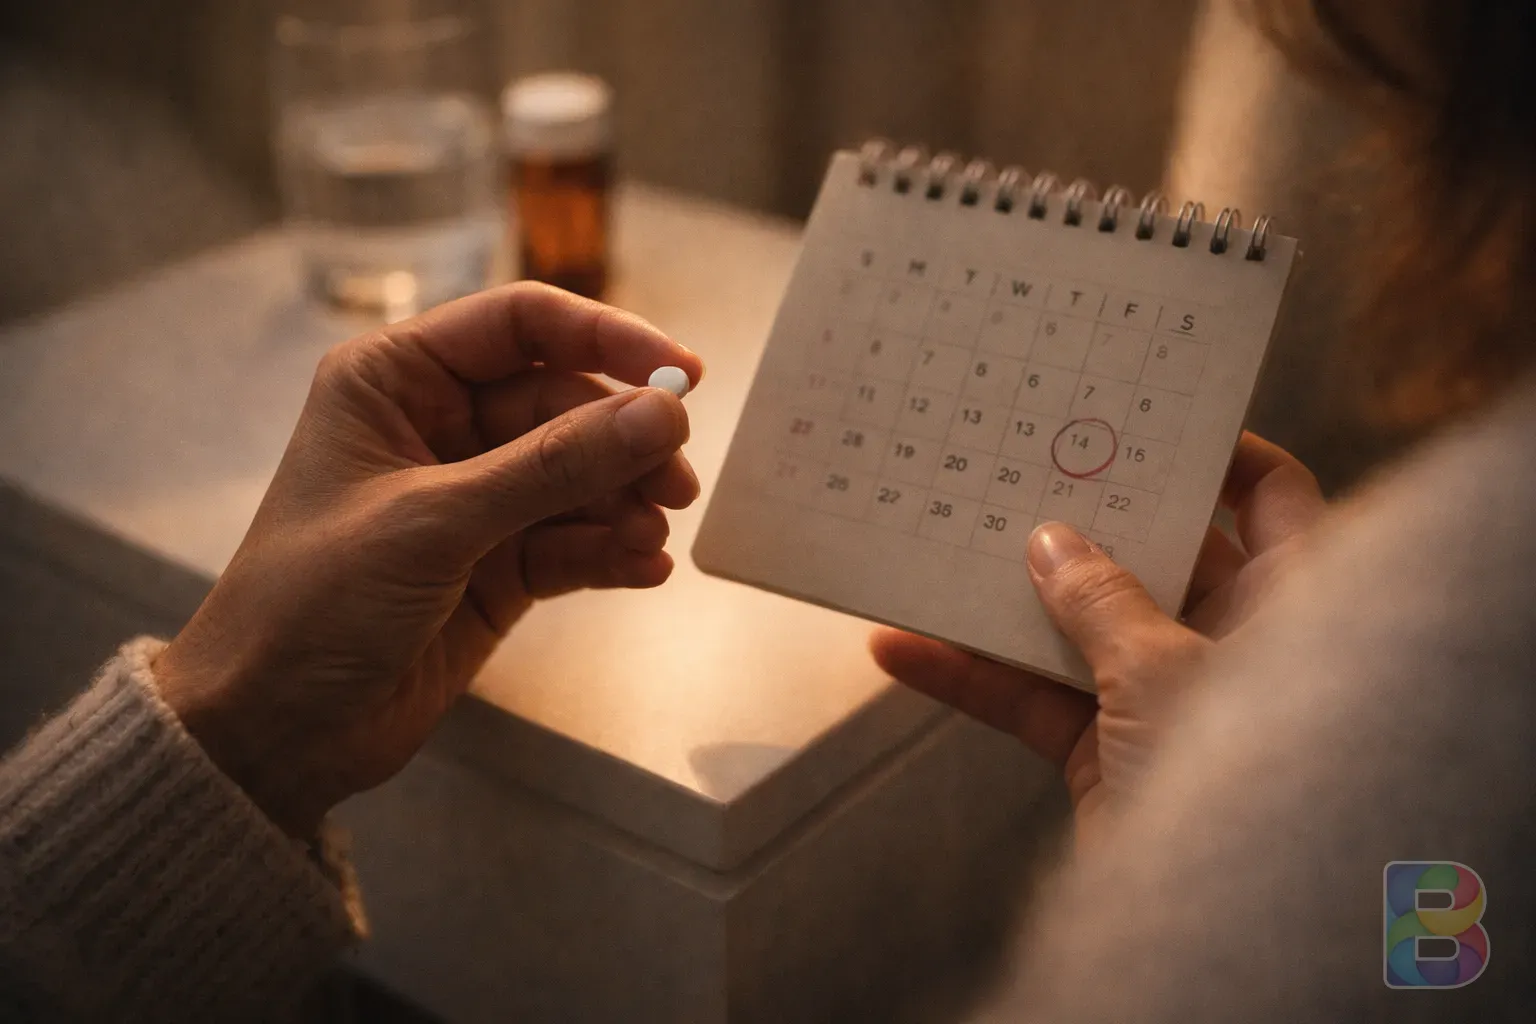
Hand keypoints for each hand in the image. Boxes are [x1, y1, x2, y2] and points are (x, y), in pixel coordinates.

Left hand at [153, 284, 703, 836]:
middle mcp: (439, 426)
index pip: (522, 326)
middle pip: (564, 403)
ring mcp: (474, 500)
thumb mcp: (434, 524)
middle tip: (676, 481)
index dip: (609, 338)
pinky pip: (574, 540)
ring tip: (651, 535)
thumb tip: (662, 413)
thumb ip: (552, 465)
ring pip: (578, 475)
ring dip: (623, 500)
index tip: (683, 374)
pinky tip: (642, 567)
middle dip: (624, 441)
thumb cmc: (313, 604)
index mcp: (395, 380)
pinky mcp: (499, 567)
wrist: (274, 733)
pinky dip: (611, 550)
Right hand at [870, 433, 1324, 848]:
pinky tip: (900, 650)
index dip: (1221, 450)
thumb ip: (1101, 600)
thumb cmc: (1239, 789)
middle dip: (1083, 516)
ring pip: (1079, 626)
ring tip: (935, 546)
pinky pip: (1036, 697)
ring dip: (1005, 598)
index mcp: (1292, 602)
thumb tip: (1050, 541)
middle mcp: (1234, 640)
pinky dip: (973, 678)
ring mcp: (1167, 697)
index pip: (1272, 495)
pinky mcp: (1108, 751)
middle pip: (1156, 552)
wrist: (1219, 936)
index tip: (1147, 422)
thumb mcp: (1165, 672)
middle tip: (1018, 467)